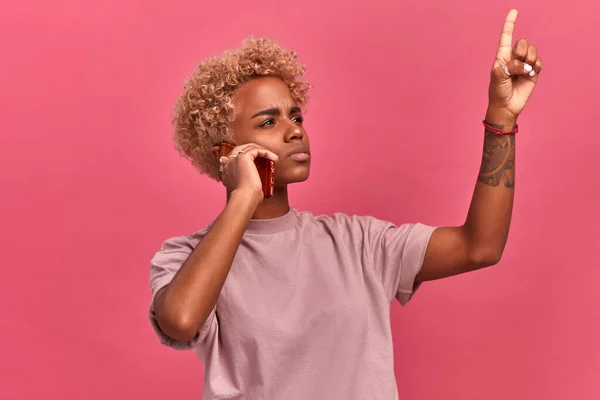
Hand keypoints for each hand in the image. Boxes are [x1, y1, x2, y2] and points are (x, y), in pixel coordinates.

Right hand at [218, 143, 277, 199]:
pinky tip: (274, 158)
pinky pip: (256, 150)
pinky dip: (266, 152)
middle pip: (241, 148)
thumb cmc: (246, 196)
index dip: (244, 155)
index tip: (254, 159)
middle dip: (254, 149)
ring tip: (272, 157)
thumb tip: (247, 177)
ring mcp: (235, 158)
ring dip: (262, 151)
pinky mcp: (243, 157)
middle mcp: (229, 162)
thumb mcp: (242, 187)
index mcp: (226, 170)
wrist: (245, 197)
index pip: (233, 156)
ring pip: (249, 147)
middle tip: (265, 155)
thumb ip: (243, 179)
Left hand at [487, 9, 543, 126]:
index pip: (506, 36)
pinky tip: (530, 74)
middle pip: (523, 42)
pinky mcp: (533, 71)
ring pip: (532, 51)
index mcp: (502, 56)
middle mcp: (514, 57)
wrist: (506, 106)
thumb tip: (525, 65)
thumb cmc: (497, 91)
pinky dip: (535, 67)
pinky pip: (539, 61)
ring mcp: (524, 64)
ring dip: (528, 61)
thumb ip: (509, 66)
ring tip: (523, 72)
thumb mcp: (497, 77)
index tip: (514, 10)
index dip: (510, 23)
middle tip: (516, 65)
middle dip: (521, 52)